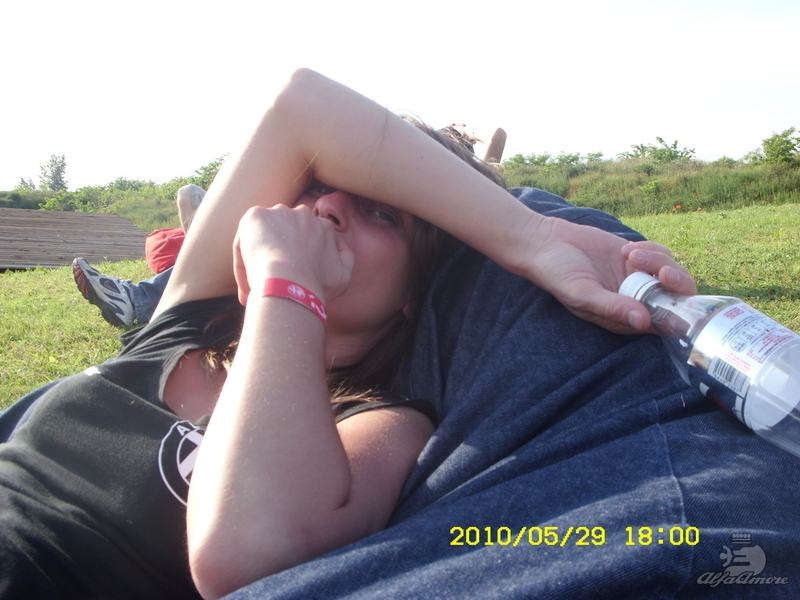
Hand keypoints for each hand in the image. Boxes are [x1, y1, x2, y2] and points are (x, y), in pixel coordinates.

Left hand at [232, 205, 354, 305]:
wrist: (290, 284)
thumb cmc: (316, 286)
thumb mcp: (345, 275)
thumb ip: (347, 256)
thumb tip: (339, 244)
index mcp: (323, 226)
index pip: (309, 235)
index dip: (298, 255)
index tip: (292, 272)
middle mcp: (303, 213)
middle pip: (287, 230)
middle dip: (280, 247)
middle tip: (274, 273)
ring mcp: (278, 212)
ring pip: (266, 231)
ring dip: (262, 248)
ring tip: (257, 277)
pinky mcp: (255, 216)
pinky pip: (246, 234)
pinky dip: (243, 252)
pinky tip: (248, 271)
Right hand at [514, 216, 695, 333]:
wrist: (547, 242)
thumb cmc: (557, 274)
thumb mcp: (582, 294)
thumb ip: (612, 307)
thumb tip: (644, 321)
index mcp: (623, 318)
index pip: (662, 323)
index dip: (674, 311)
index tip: (668, 295)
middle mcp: (635, 301)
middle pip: (675, 298)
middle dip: (676, 284)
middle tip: (661, 272)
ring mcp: (637, 278)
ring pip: (671, 273)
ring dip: (658, 261)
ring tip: (630, 254)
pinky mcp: (636, 257)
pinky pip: (661, 254)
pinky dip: (652, 249)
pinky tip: (628, 249)